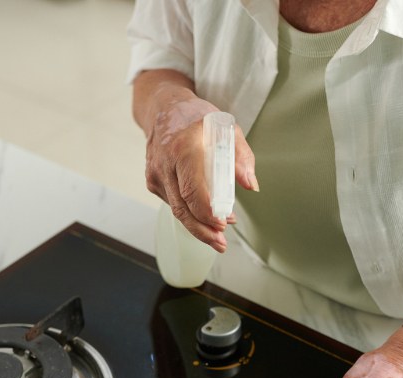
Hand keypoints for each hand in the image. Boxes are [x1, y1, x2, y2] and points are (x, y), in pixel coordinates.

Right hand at [143, 87, 256, 252]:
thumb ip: (242, 157)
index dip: (206, 213)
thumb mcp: (227, 128)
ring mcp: (155, 174)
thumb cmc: (198, 118)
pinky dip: (190, 212)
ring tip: (218, 235)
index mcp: (183, 148)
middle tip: (220, 243)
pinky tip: (206, 215)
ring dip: (198, 225)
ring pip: (176, 210)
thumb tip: (250, 185)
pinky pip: (173, 203)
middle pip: (181, 208)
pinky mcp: (152, 181)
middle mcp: (164, 163)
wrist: (164, 108)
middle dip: (202, 231)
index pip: (192, 190)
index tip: (222, 223)